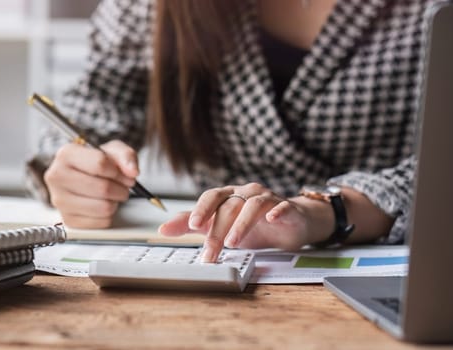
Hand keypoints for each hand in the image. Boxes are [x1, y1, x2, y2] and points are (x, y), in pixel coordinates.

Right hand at [44, 140, 137, 227]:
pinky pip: (101, 222)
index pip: (100, 164)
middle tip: (122, 186)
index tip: (124, 173)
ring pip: (104, 207)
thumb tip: (132, 171)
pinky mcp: (68, 219)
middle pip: (103, 188)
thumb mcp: (113, 151)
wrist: (85, 177)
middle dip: (121, 188)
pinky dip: (108, 215)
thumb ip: (126, 156)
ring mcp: (60, 200)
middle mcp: (57, 177)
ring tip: (112, 195)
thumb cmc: (98, 163)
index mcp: (66, 154)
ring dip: (115, 202)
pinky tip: (103, 205)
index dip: (119, 171)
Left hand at [159, 183, 332, 262]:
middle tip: (211, 251)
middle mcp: (246, 193)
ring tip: (234, 243)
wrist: (290, 222)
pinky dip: (276, 212)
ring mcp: (267, 199)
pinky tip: (271, 219)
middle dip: (218, 230)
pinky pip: (281, 206)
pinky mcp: (286, 208)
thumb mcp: (218, 225)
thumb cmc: (252, 224)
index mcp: (228, 196)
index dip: (202, 209)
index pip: (211, 197)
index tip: (193, 226)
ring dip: (241, 224)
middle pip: (229, 206)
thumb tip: (162, 229)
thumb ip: (191, 225)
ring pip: (252, 206)